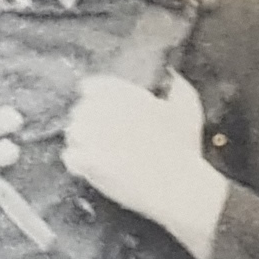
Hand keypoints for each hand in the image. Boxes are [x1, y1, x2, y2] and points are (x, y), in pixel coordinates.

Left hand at [63, 72, 229, 258]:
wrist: (177, 186)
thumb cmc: (184, 149)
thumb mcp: (188, 109)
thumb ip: (177, 87)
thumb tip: (170, 73)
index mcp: (126, 95)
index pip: (91, 87)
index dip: (93, 98)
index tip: (100, 110)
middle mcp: (106, 110)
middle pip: (80, 111)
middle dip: (88, 122)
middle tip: (102, 137)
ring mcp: (94, 136)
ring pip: (73, 132)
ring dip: (82, 142)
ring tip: (98, 153)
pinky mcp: (87, 160)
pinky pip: (70, 156)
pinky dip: (78, 163)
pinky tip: (92, 167)